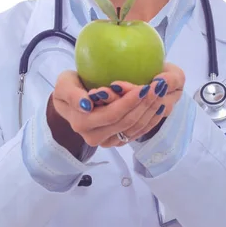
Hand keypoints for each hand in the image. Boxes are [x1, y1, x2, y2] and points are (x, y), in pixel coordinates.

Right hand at [51, 62, 184, 148]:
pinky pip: (138, 132)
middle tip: (158, 86)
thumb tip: (86, 105)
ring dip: (150, 111)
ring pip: (135, 129)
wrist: (69, 104)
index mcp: (82, 123)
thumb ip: (73, 95)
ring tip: (161, 92)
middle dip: (144, 104)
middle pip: (127, 123)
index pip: (112, 114)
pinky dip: (150, 119)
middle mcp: (95, 137)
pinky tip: (159, 105)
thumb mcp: (64, 85)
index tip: (143, 87)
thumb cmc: (68, 88)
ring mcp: (108, 141)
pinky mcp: (117, 140)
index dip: (129, 102)